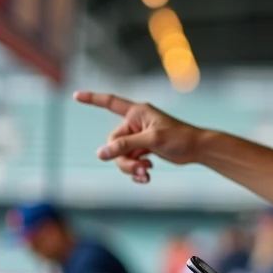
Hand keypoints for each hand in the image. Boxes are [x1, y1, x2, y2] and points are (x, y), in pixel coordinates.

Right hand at [74, 91, 205, 183]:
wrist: (197, 149)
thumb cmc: (179, 137)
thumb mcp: (151, 140)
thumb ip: (125, 145)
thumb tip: (101, 153)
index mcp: (136, 112)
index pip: (109, 102)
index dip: (92, 99)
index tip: (76, 95)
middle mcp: (135, 123)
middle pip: (114, 143)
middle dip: (123, 159)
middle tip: (140, 168)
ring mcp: (139, 137)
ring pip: (121, 155)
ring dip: (130, 167)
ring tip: (146, 173)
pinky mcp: (144, 149)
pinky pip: (131, 161)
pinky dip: (136, 170)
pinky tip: (146, 176)